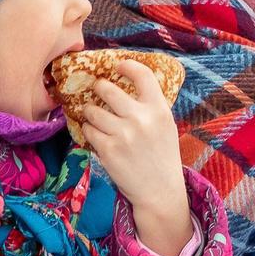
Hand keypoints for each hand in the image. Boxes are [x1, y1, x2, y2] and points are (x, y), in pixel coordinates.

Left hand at [76, 59, 193, 255]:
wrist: (159, 190)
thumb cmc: (161, 156)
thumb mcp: (165, 126)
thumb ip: (150, 106)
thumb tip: (126, 84)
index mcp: (159, 110)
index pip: (142, 75)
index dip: (127, 65)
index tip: (117, 65)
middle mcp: (141, 119)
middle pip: (107, 89)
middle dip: (98, 88)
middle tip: (97, 91)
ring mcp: (123, 134)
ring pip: (92, 110)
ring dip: (90, 112)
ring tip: (95, 117)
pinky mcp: (107, 150)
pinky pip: (88, 131)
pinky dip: (90, 132)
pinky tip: (97, 136)